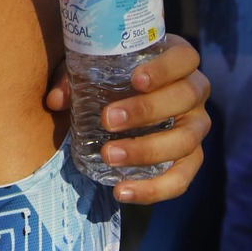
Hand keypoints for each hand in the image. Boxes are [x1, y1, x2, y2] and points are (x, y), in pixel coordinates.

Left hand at [44, 34, 210, 204]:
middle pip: (185, 98)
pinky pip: (182, 178)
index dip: (165, 69)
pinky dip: (155, 189)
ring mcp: (196, 126)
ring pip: (186, 140)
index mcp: (178, 61)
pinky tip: (123, 192)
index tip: (136, 80)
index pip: (184, 58)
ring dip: (147, 150)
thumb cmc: (114, 75)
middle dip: (147, 110)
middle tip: (107, 120)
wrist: (130, 100)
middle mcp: (195, 92)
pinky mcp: (191, 158)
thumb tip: (55, 101)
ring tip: (109, 156)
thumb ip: (74, 78)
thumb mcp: (94, 68)